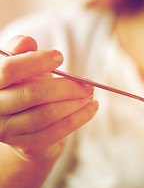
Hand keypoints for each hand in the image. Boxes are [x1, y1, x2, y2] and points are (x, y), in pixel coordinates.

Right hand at [0, 36, 97, 160]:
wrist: (26, 124)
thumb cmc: (26, 87)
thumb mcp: (23, 68)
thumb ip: (22, 52)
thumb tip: (25, 42)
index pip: (9, 70)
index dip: (36, 61)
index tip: (59, 56)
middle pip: (33, 93)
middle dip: (66, 86)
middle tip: (87, 83)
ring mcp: (7, 130)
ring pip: (46, 114)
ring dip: (75, 103)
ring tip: (90, 94)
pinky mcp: (25, 145)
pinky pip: (56, 132)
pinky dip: (79, 118)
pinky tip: (92, 108)